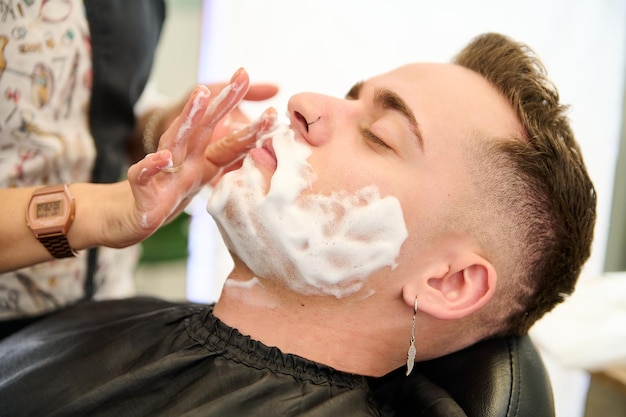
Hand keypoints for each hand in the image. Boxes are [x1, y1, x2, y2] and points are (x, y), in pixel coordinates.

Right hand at [114, 69, 275, 245]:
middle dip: (223, 102)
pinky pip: (143, 175)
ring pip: (175, 141)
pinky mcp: (141, 189)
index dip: (252, 127)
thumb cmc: (169, 195)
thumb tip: (259, 149)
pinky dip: (151, 166)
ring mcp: (162, 172)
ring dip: (188, 118)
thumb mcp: (202, 182)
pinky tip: (163, 157)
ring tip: (201, 96)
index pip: (230, 142)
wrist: (130, 218)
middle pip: (205, 127)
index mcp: (202, 160)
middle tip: (242, 77)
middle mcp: (184, 159)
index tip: (275, 110)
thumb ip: (227, 163)